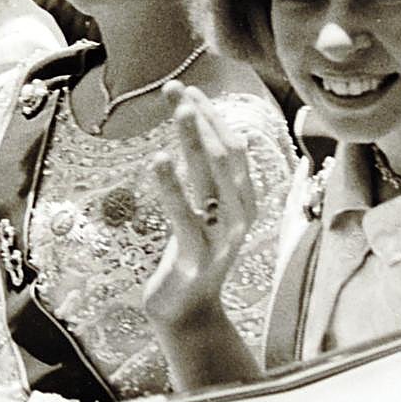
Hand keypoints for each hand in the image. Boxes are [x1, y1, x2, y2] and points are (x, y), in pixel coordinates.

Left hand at [143, 82, 256, 329]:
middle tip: (179, 90)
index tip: (188, 90)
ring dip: (194, 141)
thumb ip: (202, 174)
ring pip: (211, 180)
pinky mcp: (199, 259)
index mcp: (243, 200)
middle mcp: (240, 215)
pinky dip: (171, 187)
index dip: (213, 117)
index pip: (231, 148)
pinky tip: (157, 160)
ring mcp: (223, 238)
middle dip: (203, 119)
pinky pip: (185, 216)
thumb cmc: (191, 252)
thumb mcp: (200, 208)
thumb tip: (196, 125)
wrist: (187, 311)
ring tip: (179, 112)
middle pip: (224, 156)